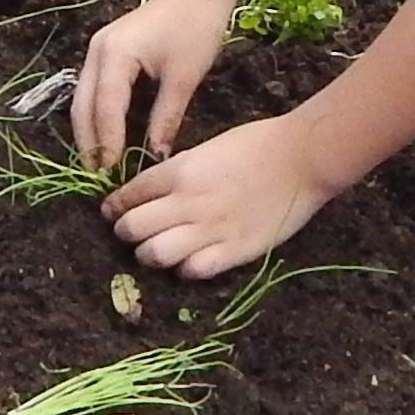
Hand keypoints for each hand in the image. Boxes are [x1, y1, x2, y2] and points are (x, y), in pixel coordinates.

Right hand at [74, 0, 237, 169]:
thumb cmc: (196, 28)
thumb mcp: (184, 77)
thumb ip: (166, 118)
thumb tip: (156, 156)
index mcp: (115, 55)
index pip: (106, 108)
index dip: (107, 142)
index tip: (111, 173)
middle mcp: (97, 52)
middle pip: (83, 106)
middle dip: (89, 142)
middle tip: (99, 176)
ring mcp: (98, 50)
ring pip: (83, 99)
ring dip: (90, 131)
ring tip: (100, 164)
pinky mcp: (106, 53)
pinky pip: (93, 90)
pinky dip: (97, 116)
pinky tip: (107, 137)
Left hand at [104, 112, 342, 278]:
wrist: (303, 158)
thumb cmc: (258, 144)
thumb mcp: (207, 148)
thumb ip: (178, 171)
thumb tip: (154, 191)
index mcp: (179, 172)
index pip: (128, 195)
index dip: (114, 206)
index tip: (112, 212)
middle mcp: (188, 202)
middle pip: (132, 228)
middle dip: (126, 232)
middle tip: (133, 233)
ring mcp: (211, 229)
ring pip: (155, 255)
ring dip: (150, 255)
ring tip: (158, 250)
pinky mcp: (234, 251)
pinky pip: (193, 271)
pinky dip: (185, 268)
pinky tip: (191, 260)